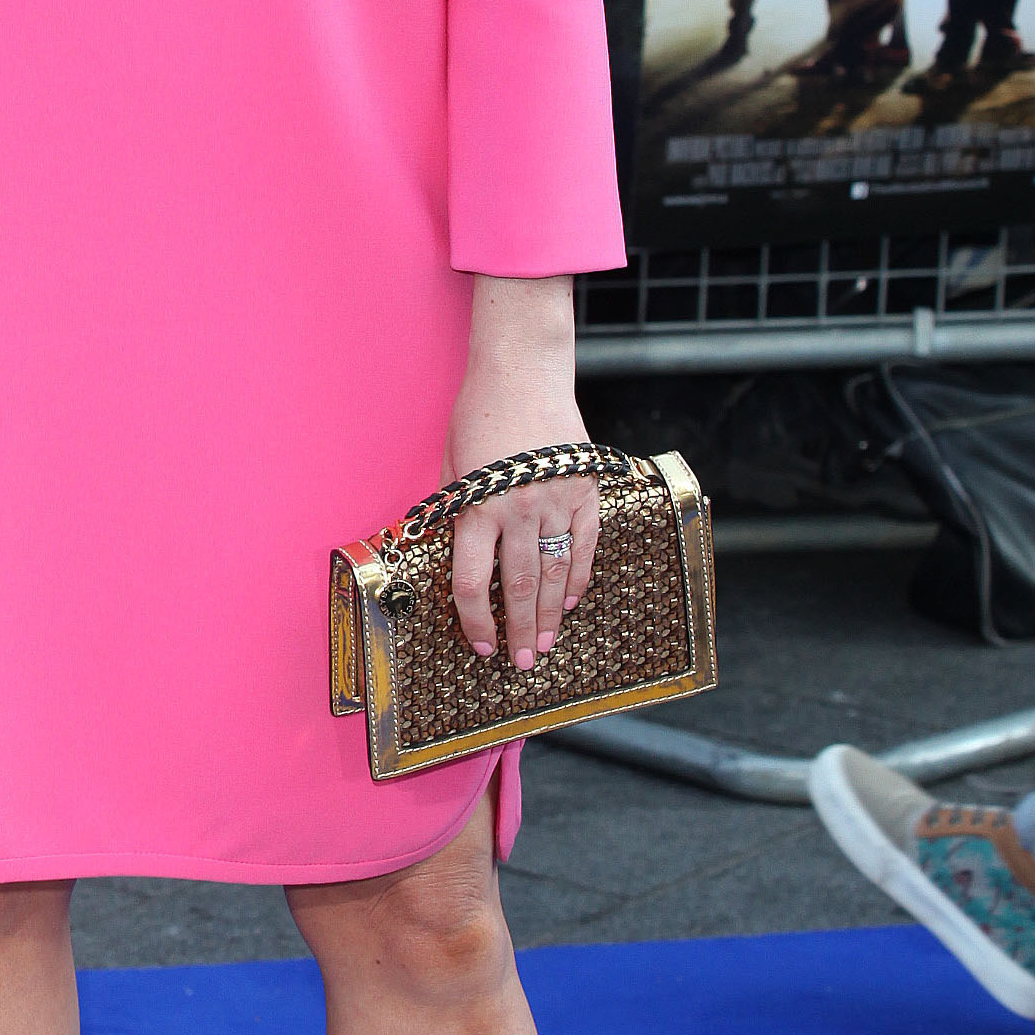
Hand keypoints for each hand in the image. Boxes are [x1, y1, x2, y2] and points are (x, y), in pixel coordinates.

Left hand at [444, 371, 598, 674]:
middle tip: (521, 663)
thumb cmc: (477, 413)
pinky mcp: (584, 491)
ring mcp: (556, 501)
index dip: (475, 620)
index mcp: (477, 506)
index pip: (474, 582)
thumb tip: (452, 552)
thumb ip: (454, 511)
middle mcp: (518, 510)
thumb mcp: (450, 464)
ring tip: (546, 645)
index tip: (481, 644)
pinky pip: (583, 546)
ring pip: (555, 573)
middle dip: (520, 631)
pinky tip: (570, 600)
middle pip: (520, 587)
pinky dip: (577, 576)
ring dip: (551, 615)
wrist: (524, 370)